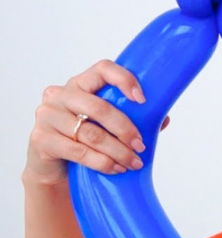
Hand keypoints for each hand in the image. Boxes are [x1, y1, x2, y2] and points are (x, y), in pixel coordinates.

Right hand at [24, 60, 169, 184]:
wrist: (55, 168)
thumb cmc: (86, 141)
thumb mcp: (108, 127)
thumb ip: (133, 119)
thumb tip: (164, 118)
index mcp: (81, 84)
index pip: (103, 69)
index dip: (124, 80)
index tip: (143, 100)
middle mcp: (60, 94)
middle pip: (99, 107)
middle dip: (125, 129)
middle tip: (140, 146)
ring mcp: (47, 115)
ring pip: (91, 133)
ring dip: (118, 151)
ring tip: (133, 163)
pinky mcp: (41, 139)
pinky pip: (79, 151)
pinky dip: (102, 162)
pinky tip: (116, 168)